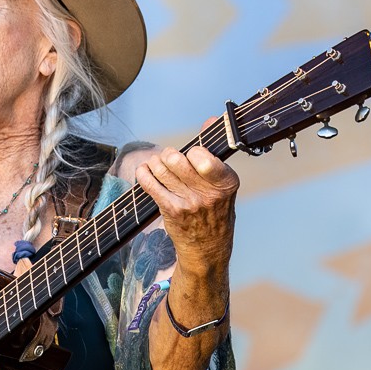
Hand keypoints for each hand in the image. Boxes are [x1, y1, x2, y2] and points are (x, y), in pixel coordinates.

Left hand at [134, 141, 238, 276]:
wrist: (207, 248)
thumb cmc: (215, 210)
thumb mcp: (223, 183)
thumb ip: (214, 151)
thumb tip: (211, 120)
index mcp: (226, 182)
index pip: (203, 157)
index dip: (193, 151)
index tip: (192, 154)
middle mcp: (208, 194)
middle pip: (177, 159)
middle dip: (169, 154)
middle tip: (169, 157)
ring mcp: (188, 203)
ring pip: (162, 169)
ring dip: (155, 163)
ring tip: (157, 164)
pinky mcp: (170, 211)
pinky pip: (149, 184)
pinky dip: (143, 173)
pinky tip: (145, 171)